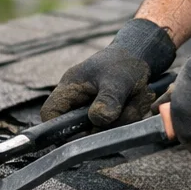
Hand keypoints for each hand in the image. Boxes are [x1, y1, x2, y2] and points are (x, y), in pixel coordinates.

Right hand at [41, 18, 175, 126]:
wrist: (140, 56)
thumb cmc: (124, 63)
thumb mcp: (118, 80)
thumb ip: (108, 99)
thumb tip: (98, 119)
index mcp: (70, 88)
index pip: (49, 113)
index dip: (58, 128)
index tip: (85, 132)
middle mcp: (77, 101)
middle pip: (79, 129)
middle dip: (107, 124)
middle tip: (127, 108)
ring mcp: (92, 109)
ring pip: (103, 129)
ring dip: (124, 118)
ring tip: (137, 96)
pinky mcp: (107, 114)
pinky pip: (116, 126)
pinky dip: (130, 116)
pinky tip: (138, 100)